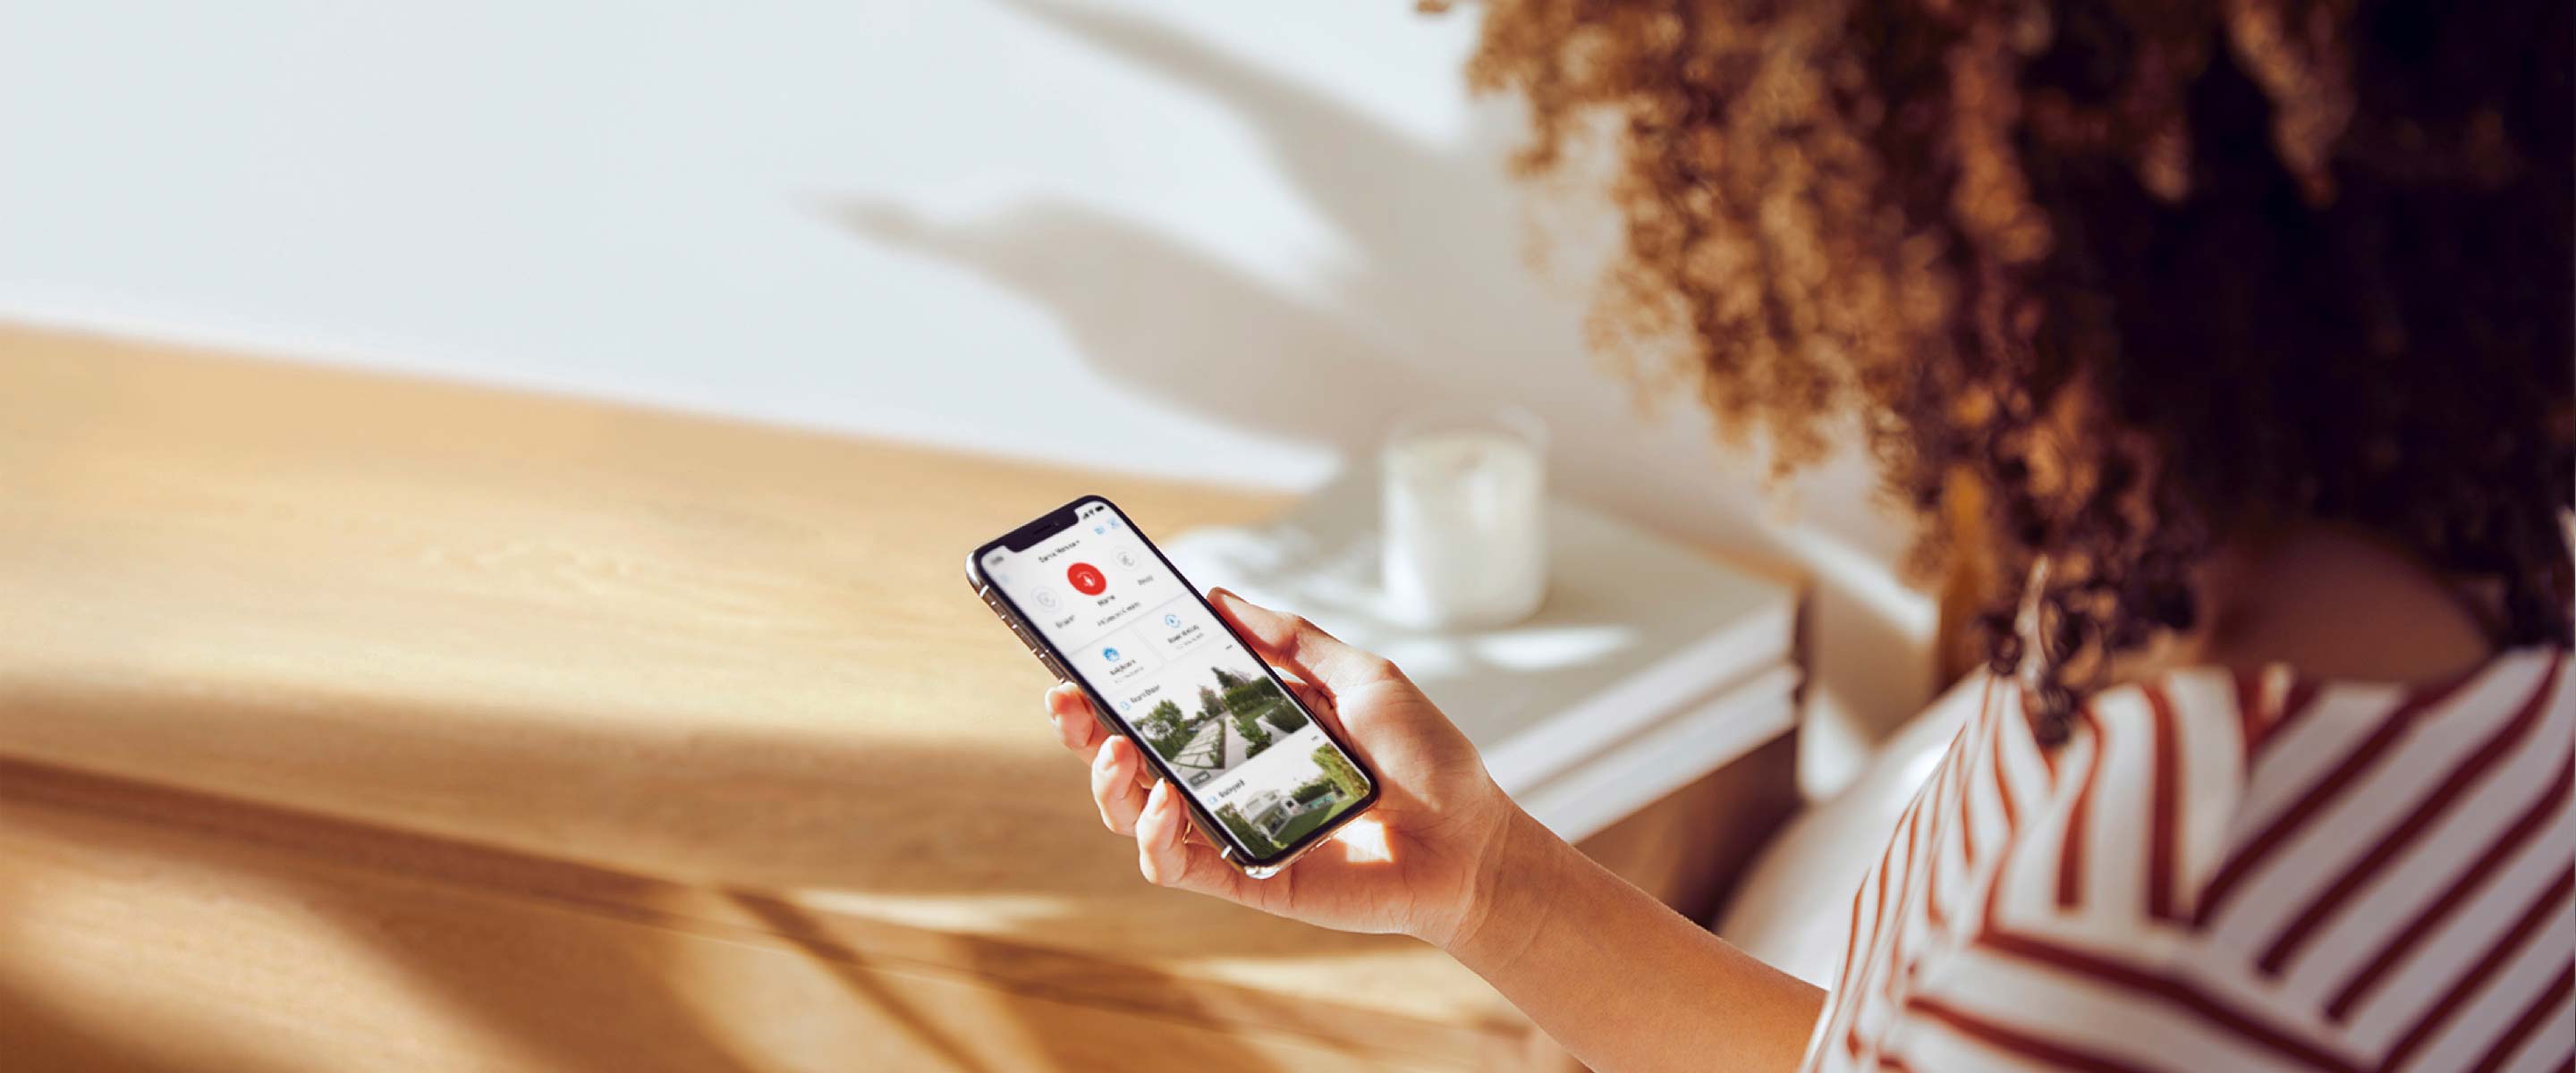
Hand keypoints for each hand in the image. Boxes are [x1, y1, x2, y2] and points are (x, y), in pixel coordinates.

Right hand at [1041, 588, 1522, 947]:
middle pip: (1130, 757)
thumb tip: (1217, 598)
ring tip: (1115, 747)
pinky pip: (1176, 863)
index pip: (1163, 703)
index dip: (1112, 680)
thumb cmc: (1427, 761)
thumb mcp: (1362, 677)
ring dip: (1107, 781)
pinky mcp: (1246, 878)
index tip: (1076, 647)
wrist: (1473, 841)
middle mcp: (1229, 780)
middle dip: (1081, 728)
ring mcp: (1232, 831)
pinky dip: (1156, 834)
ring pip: (1135, 814)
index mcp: (1249, 728)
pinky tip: (1167, 799)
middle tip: (1066, 696)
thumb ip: (1291, 640)